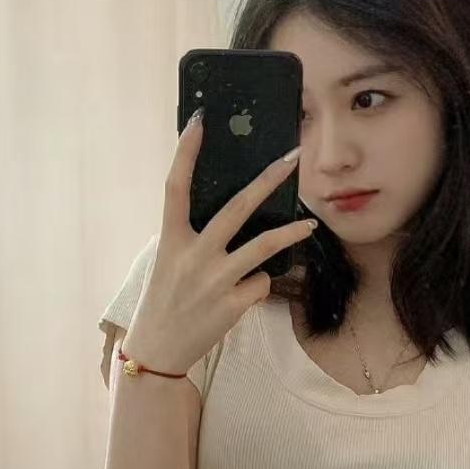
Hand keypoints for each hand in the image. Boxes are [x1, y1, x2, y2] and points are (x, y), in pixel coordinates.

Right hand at [122, 111, 316, 375]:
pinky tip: (245, 294)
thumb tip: (229, 213)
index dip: (186, 152)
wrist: (159, 348)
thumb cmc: (165, 299)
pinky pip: (260, 283)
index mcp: (171, 239)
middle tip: (291, 158)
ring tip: (309, 224)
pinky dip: (259, 284)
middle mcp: (193, 255)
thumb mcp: (169, 261)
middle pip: (237, 207)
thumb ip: (192, 236)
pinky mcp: (232, 304)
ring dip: (290, 233)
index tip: (200, 120)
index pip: (175, 186)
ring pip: (263, 247)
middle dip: (267, 180)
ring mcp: (215, 280)